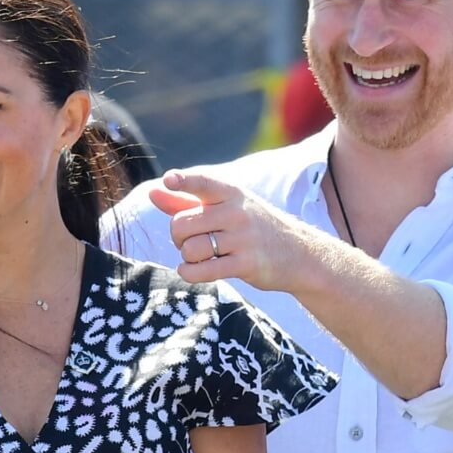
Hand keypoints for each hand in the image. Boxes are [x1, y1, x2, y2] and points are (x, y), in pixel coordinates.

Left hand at [148, 169, 322, 292]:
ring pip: (190, 248)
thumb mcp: (226, 208)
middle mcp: (237, 212)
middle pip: (182, 224)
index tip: (169, 180)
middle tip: (191, 240)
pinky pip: (203, 270)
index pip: (203, 181)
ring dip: (187, 256)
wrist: (299, 254)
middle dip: (177, 236)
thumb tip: (153, 192)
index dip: (183, 180)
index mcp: (231, 193)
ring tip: (200, 255)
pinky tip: (192, 270)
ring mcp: (242, 238)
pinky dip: (189, 272)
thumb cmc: (254, 228)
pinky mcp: (246, 264)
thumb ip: (186, 200)